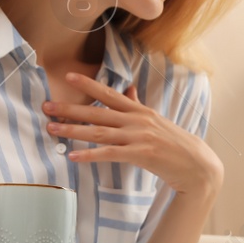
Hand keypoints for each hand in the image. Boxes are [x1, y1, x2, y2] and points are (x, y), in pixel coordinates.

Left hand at [42, 74, 220, 195]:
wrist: (197, 165)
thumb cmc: (176, 145)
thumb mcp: (157, 121)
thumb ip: (137, 106)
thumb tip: (127, 89)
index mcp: (140, 111)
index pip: (109, 94)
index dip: (88, 85)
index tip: (68, 77)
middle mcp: (137, 120)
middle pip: (98, 112)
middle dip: (70, 108)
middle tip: (46, 106)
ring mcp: (139, 137)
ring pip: (99, 132)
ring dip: (73, 130)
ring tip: (52, 128)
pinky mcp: (141, 154)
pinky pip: (110, 154)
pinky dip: (90, 155)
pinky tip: (73, 156)